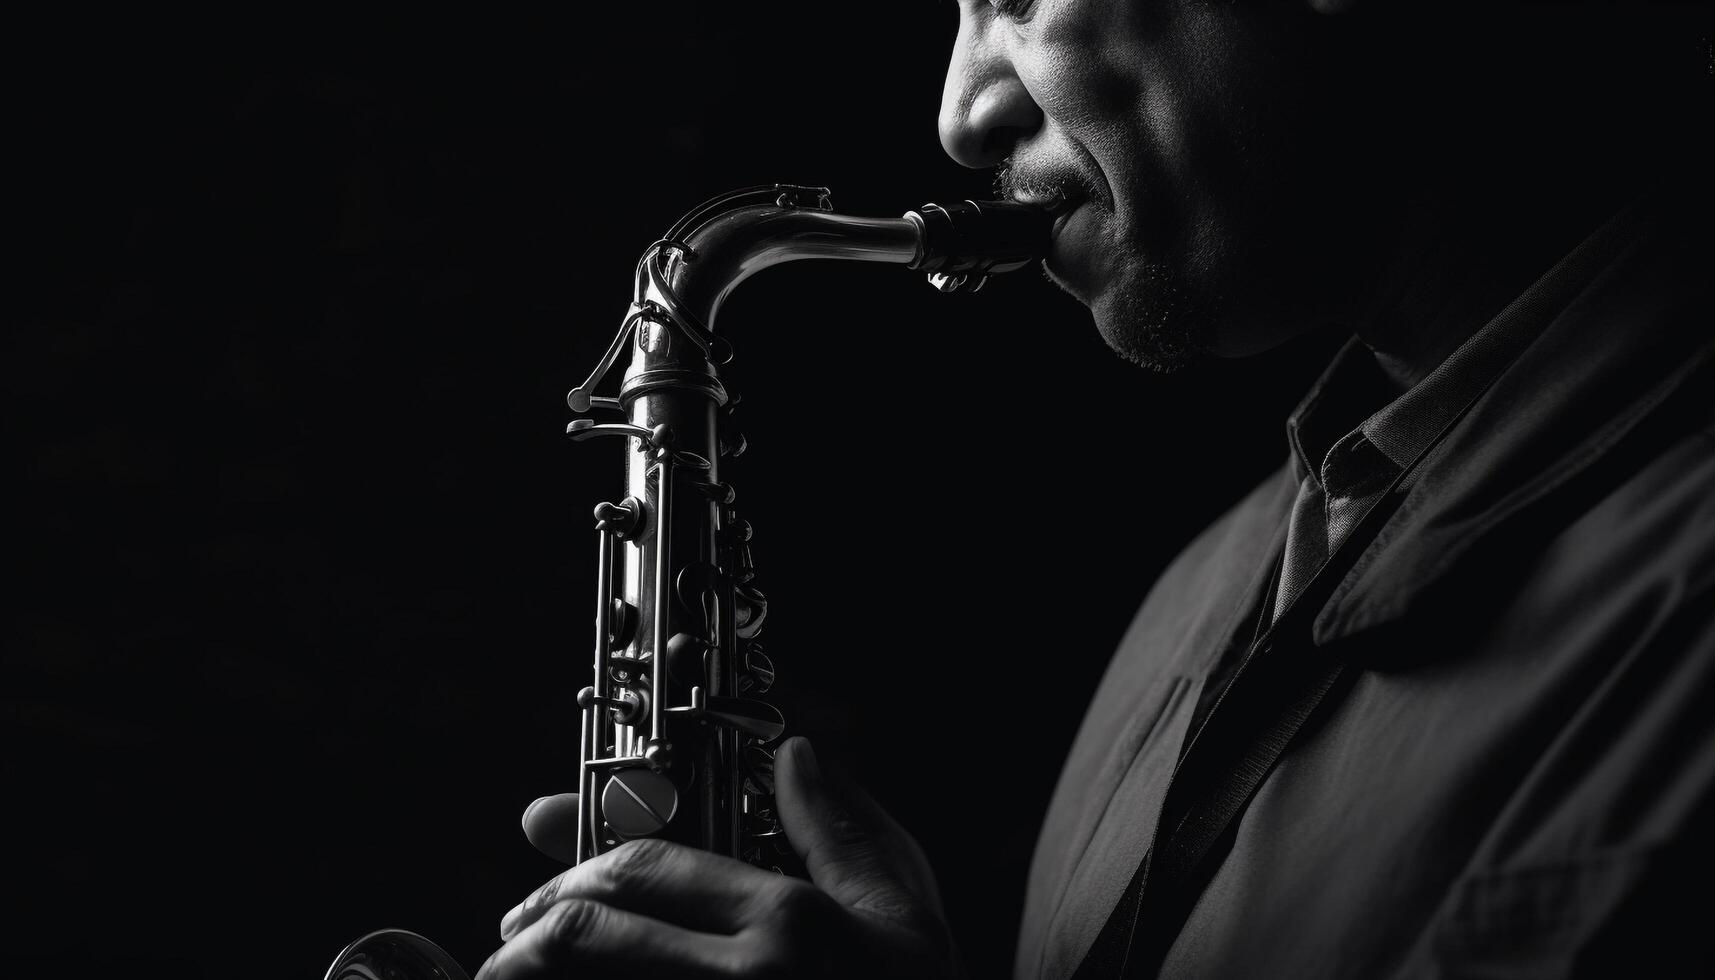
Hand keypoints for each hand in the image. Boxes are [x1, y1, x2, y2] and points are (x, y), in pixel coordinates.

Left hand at [474, 737, 960, 978]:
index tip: (546, 887)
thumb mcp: (900, 907)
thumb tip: (795, 752)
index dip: (576, 870)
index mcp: (788, 924)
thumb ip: (838, 828)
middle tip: (511, 937)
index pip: (648, 870)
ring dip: (533, 978)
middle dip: (531, 932)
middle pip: (594, 937)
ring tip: (513, 976)